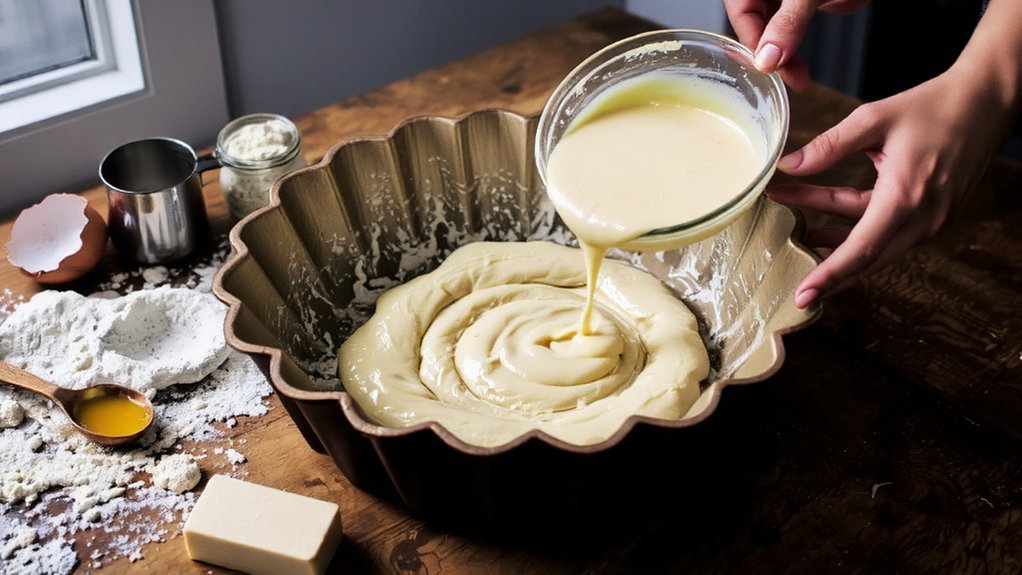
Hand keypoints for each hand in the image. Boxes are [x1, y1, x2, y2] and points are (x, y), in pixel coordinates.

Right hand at [723, 0, 869, 90]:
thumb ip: (787, 24)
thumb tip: (767, 60)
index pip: (740, 13)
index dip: (752, 41)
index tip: (768, 67)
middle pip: (752, 24)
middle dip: (769, 54)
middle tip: (787, 77)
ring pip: (769, 30)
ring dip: (781, 56)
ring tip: (797, 77)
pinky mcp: (801, 4)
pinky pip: (786, 29)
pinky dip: (792, 48)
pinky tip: (799, 66)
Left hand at [767, 65, 1007, 307]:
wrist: (987, 101)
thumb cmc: (933, 106)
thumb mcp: (873, 119)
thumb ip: (829, 146)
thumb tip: (788, 165)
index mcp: (906, 195)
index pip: (861, 249)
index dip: (828, 275)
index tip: (802, 295)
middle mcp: (923, 217)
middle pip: (868, 261)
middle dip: (829, 277)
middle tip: (794, 292)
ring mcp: (932, 220)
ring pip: (876, 249)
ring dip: (836, 247)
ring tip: (797, 241)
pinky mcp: (933, 216)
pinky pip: (889, 235)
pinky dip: (856, 235)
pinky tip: (823, 228)